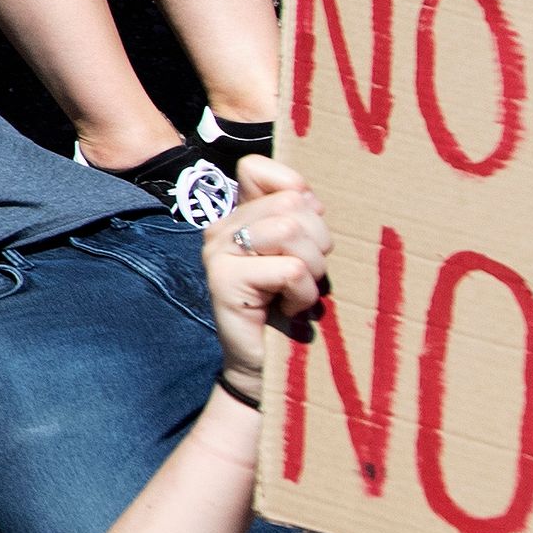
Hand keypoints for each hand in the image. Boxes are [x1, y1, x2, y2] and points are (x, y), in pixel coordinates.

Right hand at [204, 159, 330, 403]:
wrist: (269, 365)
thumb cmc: (290, 305)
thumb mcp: (301, 250)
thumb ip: (297, 213)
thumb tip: (305, 194)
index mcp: (237, 215)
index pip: (259, 167)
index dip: (296, 194)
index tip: (302, 233)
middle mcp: (220, 228)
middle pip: (290, 203)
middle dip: (316, 241)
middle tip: (304, 273)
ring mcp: (216, 252)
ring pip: (290, 232)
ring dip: (312, 269)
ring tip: (297, 290)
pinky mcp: (223, 280)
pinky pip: (290, 269)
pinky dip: (303, 292)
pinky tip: (288, 306)